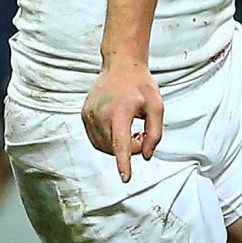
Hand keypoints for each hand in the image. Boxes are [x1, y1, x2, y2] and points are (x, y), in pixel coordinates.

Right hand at [81, 56, 165, 181]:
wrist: (120, 65)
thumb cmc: (140, 84)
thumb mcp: (157, 106)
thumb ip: (155, 134)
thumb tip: (147, 156)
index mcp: (120, 111)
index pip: (121, 143)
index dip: (124, 162)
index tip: (125, 177)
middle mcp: (101, 113)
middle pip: (115, 147)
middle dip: (131, 148)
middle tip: (141, 135)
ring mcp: (89, 115)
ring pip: (104, 146)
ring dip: (118, 146)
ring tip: (129, 129)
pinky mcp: (84, 115)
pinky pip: (96, 139)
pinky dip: (108, 141)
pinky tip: (117, 127)